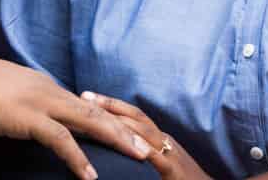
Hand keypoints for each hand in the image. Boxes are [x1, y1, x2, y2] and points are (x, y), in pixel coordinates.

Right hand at [0, 51, 154, 178]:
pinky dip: (78, 158)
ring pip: (88, 120)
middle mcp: (45, 89)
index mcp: (40, 85)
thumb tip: (26, 118)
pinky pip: (59, 140)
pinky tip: (89, 175)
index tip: (127, 135)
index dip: (107, 120)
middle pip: (95, 110)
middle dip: (124, 129)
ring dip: (115, 140)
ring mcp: (36, 101)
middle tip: (148, 147)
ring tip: (137, 157)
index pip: (82, 104)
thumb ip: (18, 104)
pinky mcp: (24, 117)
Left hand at [81, 92, 210, 179]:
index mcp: (159, 137)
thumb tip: (119, 144)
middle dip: (109, 106)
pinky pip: (155, 156)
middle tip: (85, 96)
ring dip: (119, 121)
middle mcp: (163, 139)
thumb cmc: (182, 178)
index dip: (112, 104)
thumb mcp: (161, 161)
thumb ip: (144, 151)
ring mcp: (169, 152)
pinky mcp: (173, 170)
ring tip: (97, 116)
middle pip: (135, 116)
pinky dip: (141, 148)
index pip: (133, 114)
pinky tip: (125, 143)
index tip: (89, 96)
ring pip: (144, 131)